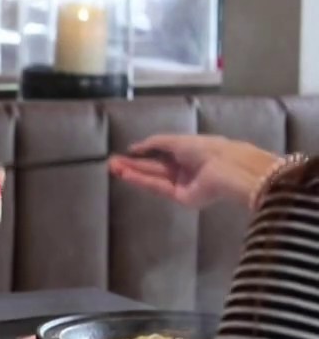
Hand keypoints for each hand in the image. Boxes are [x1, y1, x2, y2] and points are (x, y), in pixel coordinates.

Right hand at [108, 134, 280, 208]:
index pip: (160, 153)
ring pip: (153, 177)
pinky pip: (158, 187)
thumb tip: (134, 147)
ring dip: (133, 172)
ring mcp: (181, 183)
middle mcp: (182, 168)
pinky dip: (142, 181)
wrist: (227, 169)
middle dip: (132, 164)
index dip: (142, 153)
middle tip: (111, 163)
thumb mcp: (177, 140)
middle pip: (153, 167)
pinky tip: (127, 175)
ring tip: (113, 168)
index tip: (124, 152)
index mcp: (186, 152)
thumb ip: (154, 143)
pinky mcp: (180, 197)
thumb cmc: (206, 149)